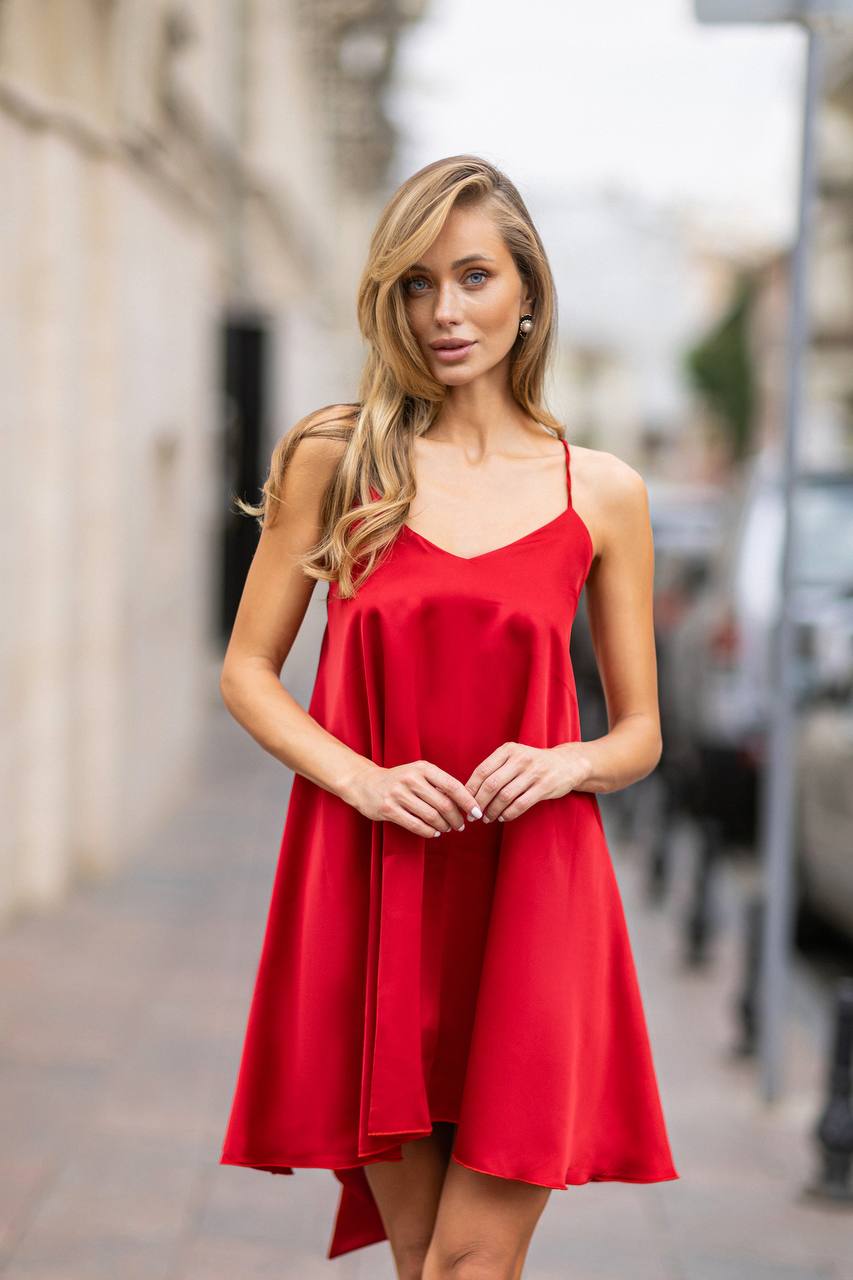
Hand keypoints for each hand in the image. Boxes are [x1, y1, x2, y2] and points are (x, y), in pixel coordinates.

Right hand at [343, 759, 482, 839]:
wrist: (365, 783)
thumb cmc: (399, 780)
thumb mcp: (418, 773)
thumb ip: (439, 784)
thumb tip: (466, 802)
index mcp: (423, 768)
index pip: (452, 785)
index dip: (467, 801)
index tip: (477, 813)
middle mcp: (411, 779)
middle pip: (444, 804)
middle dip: (456, 818)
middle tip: (461, 825)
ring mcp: (398, 794)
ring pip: (431, 817)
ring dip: (443, 826)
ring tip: (447, 829)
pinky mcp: (389, 809)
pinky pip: (416, 825)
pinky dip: (430, 832)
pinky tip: (434, 833)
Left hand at [463, 741, 590, 823]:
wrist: (567, 764)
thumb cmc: (533, 763)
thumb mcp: (514, 757)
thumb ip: (495, 769)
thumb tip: (469, 790)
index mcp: (508, 750)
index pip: (482, 770)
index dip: (471, 789)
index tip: (464, 802)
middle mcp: (520, 759)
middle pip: (491, 785)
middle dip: (479, 803)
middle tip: (473, 815)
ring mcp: (533, 772)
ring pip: (505, 796)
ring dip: (493, 811)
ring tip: (487, 818)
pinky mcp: (544, 786)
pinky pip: (520, 804)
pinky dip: (508, 814)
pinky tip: (502, 817)